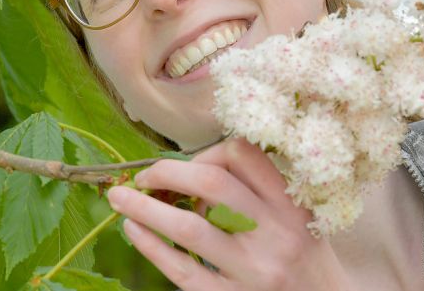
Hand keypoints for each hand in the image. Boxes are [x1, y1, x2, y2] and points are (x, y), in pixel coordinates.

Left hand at [106, 139, 351, 290]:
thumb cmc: (304, 262)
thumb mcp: (298, 219)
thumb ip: (258, 192)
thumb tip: (189, 173)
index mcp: (292, 206)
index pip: (244, 156)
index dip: (206, 152)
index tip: (188, 163)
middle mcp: (275, 235)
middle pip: (211, 184)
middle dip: (166, 172)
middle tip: (144, 176)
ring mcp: (252, 271)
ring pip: (188, 227)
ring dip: (144, 208)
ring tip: (119, 198)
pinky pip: (181, 269)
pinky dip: (151, 246)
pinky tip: (133, 231)